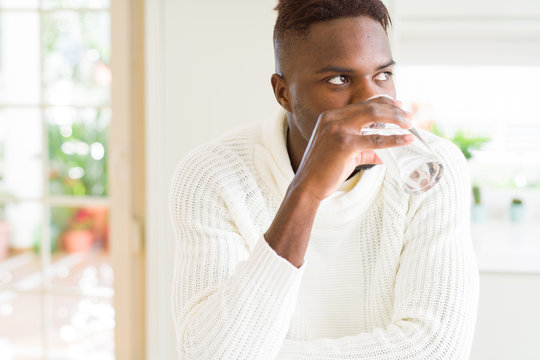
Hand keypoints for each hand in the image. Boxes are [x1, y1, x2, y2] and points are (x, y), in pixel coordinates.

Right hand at [290, 96, 413, 201]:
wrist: (307, 185)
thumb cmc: (323, 170)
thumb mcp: (343, 152)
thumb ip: (364, 150)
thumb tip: (384, 153)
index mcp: (330, 117)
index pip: (362, 104)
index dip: (383, 102)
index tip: (399, 105)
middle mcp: (333, 118)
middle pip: (370, 106)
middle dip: (393, 109)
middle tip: (409, 116)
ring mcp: (338, 129)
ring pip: (374, 116)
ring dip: (395, 119)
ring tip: (410, 124)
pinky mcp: (345, 144)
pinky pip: (375, 140)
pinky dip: (394, 139)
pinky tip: (406, 139)